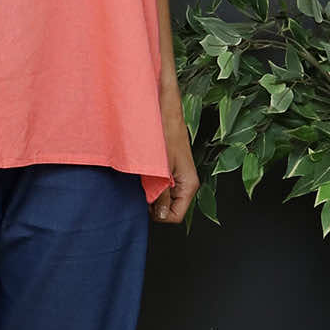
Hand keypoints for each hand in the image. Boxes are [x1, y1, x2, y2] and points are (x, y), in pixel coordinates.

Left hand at [150, 87, 198, 223]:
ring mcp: (176, 178)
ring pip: (162, 198)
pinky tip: (141, 175)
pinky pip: (158, 187)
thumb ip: (162, 194)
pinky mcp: (168, 171)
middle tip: (141, 191)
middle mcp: (184, 184)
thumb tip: (161, 215)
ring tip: (141, 180)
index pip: (175, 216)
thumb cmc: (165, 134)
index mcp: (189, 185)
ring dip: (149, 194)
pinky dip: (148, 185)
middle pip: (169, 208)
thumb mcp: (162, 169)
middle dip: (153, 205)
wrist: (164, 112)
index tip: (146, 204)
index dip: (159, 215)